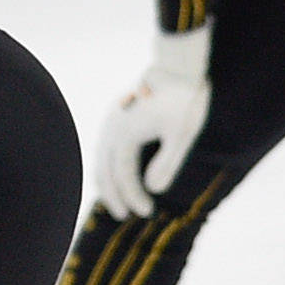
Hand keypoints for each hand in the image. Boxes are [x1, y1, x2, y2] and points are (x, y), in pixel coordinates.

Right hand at [95, 25, 212, 217]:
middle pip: (104, 171)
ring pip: (100, 160)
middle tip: (124, 215)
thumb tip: (152, 188)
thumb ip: (167, 163)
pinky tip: (116, 175)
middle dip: (113, 195)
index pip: (123, 175)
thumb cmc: (183, 102)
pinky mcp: (114, 117)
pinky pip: (103, 149)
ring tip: (117, 200)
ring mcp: (110, 122)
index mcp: (126, 134)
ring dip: (107, 182)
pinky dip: (107, 167)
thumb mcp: (182, 134)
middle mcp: (112, 129)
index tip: (146, 211)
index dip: (132, 196)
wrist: (177, 70)